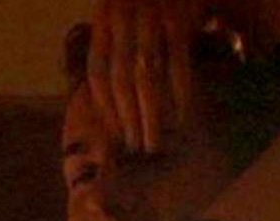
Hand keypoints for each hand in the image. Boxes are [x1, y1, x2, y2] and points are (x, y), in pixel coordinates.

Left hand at [87, 0, 207, 152]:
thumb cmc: (152, 3)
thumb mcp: (125, 18)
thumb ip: (114, 49)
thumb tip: (105, 103)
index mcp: (103, 18)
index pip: (97, 70)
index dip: (104, 105)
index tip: (115, 133)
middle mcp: (122, 16)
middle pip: (120, 78)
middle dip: (127, 117)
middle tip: (135, 146)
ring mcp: (150, 16)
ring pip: (146, 76)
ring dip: (150, 115)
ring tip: (155, 143)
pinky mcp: (178, 18)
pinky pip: (177, 64)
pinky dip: (180, 94)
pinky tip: (182, 117)